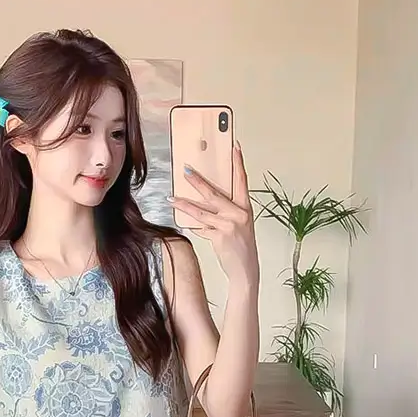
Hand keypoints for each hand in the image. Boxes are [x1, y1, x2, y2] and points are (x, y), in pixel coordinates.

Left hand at [169, 141, 258, 284]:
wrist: (245, 270)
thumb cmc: (242, 247)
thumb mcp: (239, 225)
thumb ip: (226, 213)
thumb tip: (206, 204)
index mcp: (245, 208)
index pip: (242, 181)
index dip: (238, 163)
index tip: (234, 147)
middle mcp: (238, 214)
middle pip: (214, 193)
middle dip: (198, 181)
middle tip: (186, 170)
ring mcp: (228, 225)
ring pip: (201, 211)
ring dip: (184, 204)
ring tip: (171, 198)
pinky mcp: (219, 236)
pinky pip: (201, 228)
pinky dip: (193, 226)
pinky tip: (184, 222)